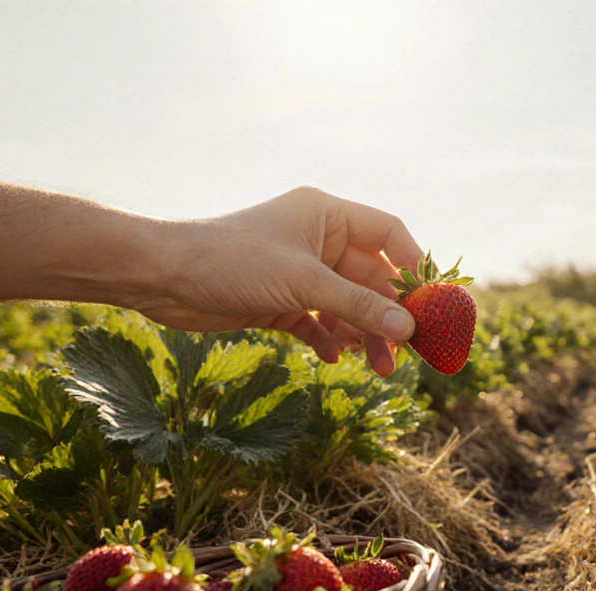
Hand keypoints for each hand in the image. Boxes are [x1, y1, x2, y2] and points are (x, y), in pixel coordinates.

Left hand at [136, 186, 421, 375]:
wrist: (160, 278)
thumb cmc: (230, 261)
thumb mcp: (302, 284)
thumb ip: (357, 306)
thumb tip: (409, 328)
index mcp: (326, 215)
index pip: (389, 233)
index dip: (415, 265)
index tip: (435, 302)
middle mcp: (318, 240)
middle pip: (372, 278)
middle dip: (389, 315)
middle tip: (410, 350)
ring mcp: (300, 271)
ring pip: (348, 305)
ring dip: (364, 334)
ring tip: (378, 368)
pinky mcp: (281, 300)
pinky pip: (320, 320)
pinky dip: (331, 338)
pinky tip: (334, 356)